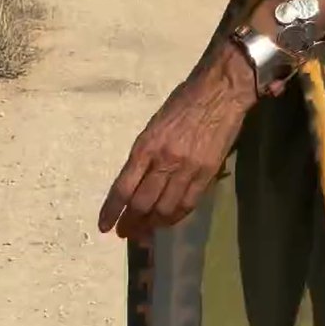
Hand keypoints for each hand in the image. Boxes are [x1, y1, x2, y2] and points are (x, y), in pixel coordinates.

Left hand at [98, 43, 256, 239]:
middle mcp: (164, 161)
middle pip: (142, 203)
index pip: (123, 187)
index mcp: (146, 146)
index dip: (112, 211)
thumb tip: (136, 182)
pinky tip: (167, 222)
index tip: (105, 226)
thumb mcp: (154, 125)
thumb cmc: (183, 102)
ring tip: (145, 232)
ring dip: (152, 224)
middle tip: (126, 232)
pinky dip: (175, 217)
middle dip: (131, 222)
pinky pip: (188, 204)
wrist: (219, 92)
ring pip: (165, 209)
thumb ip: (145, 154)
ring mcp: (187, 169)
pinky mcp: (207, 174)